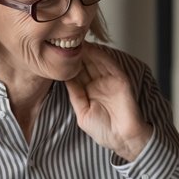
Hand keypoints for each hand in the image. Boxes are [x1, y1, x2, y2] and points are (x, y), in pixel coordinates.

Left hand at [64, 44, 151, 160]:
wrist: (122, 139)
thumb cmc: (104, 131)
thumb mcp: (82, 111)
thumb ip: (75, 94)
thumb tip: (64, 77)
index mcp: (88, 91)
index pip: (75, 73)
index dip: (66, 63)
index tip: (55, 51)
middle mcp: (98, 83)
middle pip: (85, 64)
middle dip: (75, 53)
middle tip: (64, 39)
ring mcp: (109, 81)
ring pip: (96, 61)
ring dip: (87, 51)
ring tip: (75, 40)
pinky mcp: (120, 80)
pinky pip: (110, 65)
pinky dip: (101, 56)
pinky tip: (92, 48)